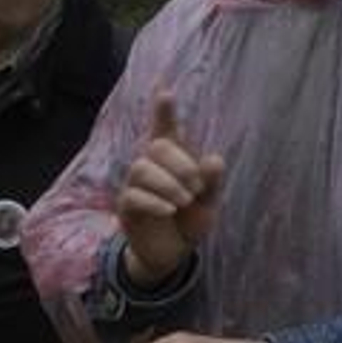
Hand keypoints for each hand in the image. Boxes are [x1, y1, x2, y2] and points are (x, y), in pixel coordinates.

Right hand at [117, 90, 225, 283]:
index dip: (163, 110)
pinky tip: (169, 210)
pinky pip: (134, 195)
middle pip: (157, 146)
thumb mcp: (208, 202)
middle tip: (196, 188)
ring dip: (168, 183)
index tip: (164, 89)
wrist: (172, 253)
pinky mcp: (127, 206)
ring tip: (184, 201)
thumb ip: (212, 182)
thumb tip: (214, 159)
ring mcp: (135, 185)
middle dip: (181, 164)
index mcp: (173, 160)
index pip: (166, 129)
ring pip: (143, 168)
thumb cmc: (189, 219)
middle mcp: (151, 166)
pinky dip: (155, 201)